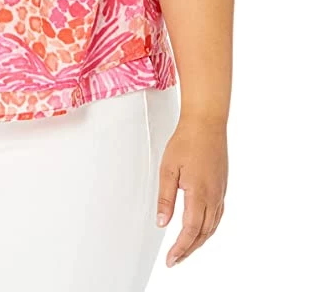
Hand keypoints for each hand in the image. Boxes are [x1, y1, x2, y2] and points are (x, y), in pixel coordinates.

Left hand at [156, 115, 227, 267]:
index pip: (190, 230)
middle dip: (189, 249)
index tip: (171, 260)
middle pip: (203, 233)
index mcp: (199, 193)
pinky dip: (209, 228)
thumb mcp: (168, 169)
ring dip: (199, 241)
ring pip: (212, 226)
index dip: (180, 248)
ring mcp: (220, 192)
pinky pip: (218, 215)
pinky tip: (201, 229)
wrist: (207, 124)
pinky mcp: (222, 186)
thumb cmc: (186, 141)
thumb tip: (162, 222)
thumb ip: (165, 198)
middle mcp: (213, 196)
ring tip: (185, 249)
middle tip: (175, 260)